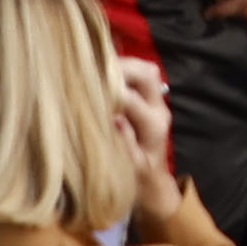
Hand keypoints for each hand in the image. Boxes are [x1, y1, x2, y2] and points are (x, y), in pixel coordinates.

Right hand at [106, 53, 177, 194]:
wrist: (153, 181)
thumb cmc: (138, 177)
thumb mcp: (130, 167)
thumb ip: (124, 143)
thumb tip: (115, 117)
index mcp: (153, 126)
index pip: (131, 99)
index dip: (110, 91)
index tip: (87, 89)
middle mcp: (159, 109)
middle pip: (147, 74)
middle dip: (122, 67)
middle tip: (94, 68)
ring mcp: (157, 103)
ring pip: (147, 70)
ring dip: (124, 65)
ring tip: (99, 67)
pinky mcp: (152, 100)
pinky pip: (143, 76)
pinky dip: (125, 69)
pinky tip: (106, 73)